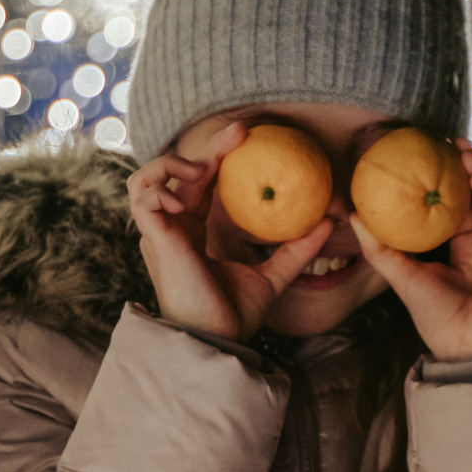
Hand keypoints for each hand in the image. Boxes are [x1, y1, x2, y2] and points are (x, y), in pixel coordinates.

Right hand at [126, 124, 330, 342]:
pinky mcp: (154, 237)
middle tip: (241, 131)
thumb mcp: (273, 276)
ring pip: (144, 180)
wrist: (216, 341)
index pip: (200, 184)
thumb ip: (295, 250)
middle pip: (177, 173)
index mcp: (193, 232)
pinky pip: (142, 197)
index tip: (248, 138)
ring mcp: (159, 232)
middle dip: (207, 147)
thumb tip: (329, 223)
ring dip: (170, 165)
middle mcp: (172, 228)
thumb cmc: (235, 316)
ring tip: (201, 169)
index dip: (218, 157)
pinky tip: (186, 197)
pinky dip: (161, 187)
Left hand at [349, 138, 471, 361]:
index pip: (461, 202)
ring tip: (464, 153)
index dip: (449, 176)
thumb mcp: (402, 274)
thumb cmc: (435, 317)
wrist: (464, 348)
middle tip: (449, 142)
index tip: (430, 151)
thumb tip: (353, 215)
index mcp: (466, 245)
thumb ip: (380, 247)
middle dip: (470, 165)